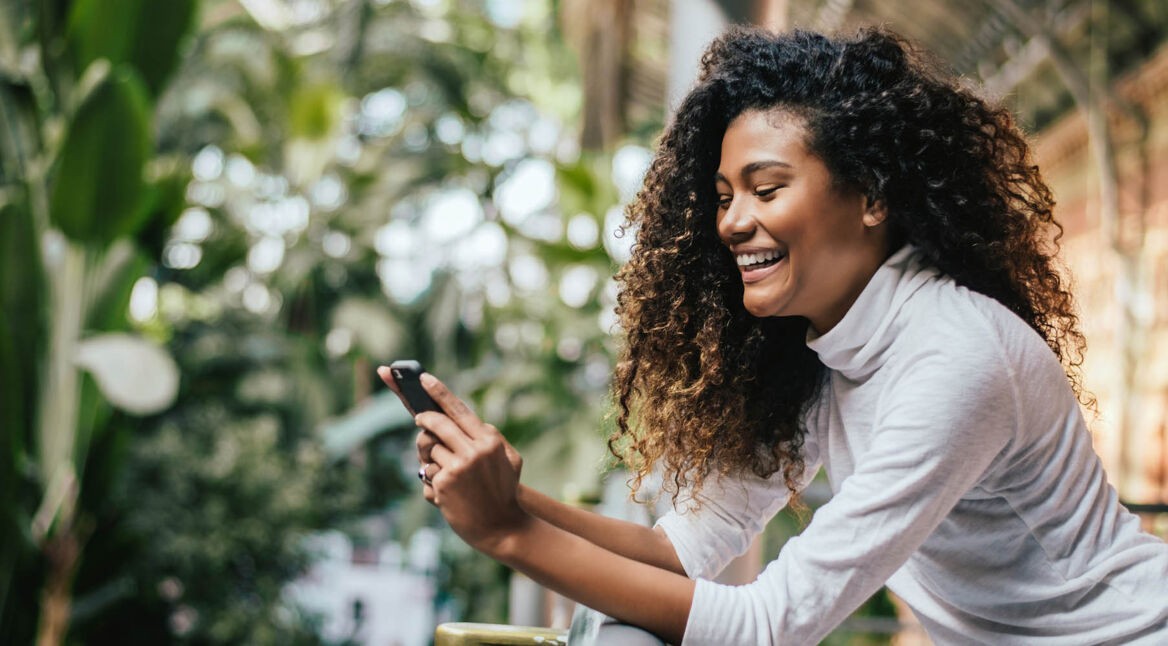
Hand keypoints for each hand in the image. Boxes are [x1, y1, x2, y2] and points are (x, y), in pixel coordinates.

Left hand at [376, 367, 528, 553]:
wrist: (503, 529)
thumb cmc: (504, 492)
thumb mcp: (510, 460)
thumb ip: (490, 437)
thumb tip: (465, 421)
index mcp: (489, 440)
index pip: (458, 409)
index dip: (438, 391)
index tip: (423, 378)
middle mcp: (473, 450)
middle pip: (436, 423)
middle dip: (425, 420)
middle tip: (419, 419)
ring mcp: (457, 467)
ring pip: (429, 448)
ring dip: (430, 458)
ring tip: (446, 475)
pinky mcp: (443, 484)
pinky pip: (426, 472)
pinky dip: (431, 481)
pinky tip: (446, 496)